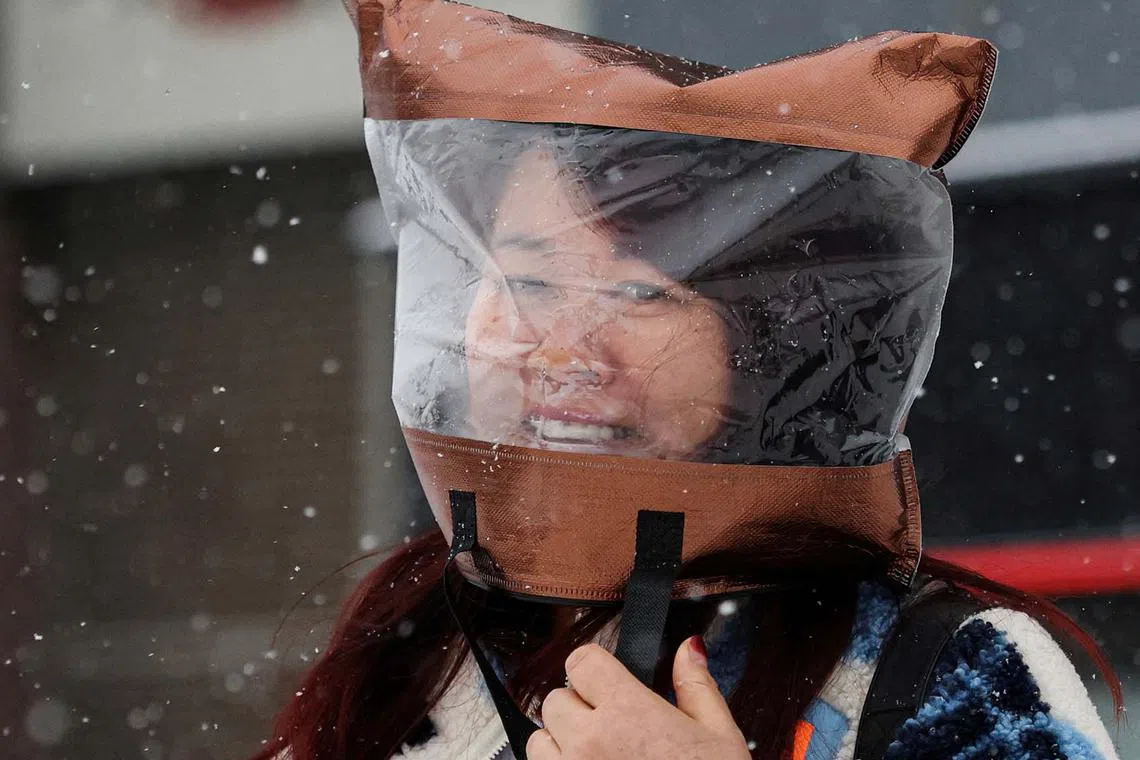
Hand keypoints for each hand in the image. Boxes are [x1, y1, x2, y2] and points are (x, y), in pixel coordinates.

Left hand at [526, 636, 751, 759]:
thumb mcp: (719, 736)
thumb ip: (696, 687)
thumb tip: (690, 650)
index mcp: (628, 711)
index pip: (582, 661)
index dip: (594, 667)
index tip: (605, 679)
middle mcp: (590, 740)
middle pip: (556, 700)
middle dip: (578, 708)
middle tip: (609, 727)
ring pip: (540, 741)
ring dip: (561, 744)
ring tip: (597, 758)